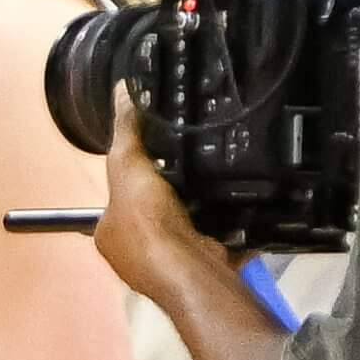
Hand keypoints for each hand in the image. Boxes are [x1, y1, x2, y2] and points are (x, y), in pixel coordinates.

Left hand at [92, 92, 222, 300]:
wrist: (193, 271)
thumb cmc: (149, 224)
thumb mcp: (128, 166)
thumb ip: (126, 131)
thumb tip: (122, 89)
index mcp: (110, 235)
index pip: (120, 199)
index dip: (137, 179)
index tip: (160, 158)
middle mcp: (138, 256)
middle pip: (158, 213)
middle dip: (176, 193)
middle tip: (199, 164)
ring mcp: (176, 265)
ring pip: (193, 226)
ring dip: (208, 207)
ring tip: (226, 176)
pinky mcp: (212, 267)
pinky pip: (226, 239)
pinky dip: (237, 225)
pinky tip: (249, 202)